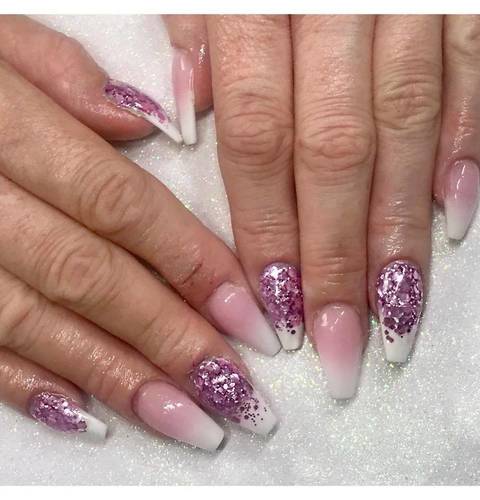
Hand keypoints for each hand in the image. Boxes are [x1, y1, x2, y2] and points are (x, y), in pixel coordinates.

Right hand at [0, 16, 281, 449]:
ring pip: (38, 324)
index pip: (120, 204)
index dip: (190, 263)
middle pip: (91, 276)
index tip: (248, 315)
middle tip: (234, 392)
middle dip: (169, 340)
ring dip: (118, 378)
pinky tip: (90, 416)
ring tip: (188, 420)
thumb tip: (144, 119)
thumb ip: (62, 74)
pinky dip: (30, 385)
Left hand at [165, 15, 479, 396]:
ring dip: (400, 231)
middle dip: (337, 259)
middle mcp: (332, 3)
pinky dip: (466, 148)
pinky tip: (456, 219)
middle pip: (332, 155)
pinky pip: (469, 71)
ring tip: (395, 313)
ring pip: (404, 129)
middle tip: (337, 346)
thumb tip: (186, 114)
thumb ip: (193, 32)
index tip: (278, 309)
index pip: (259, 142)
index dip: (269, 231)